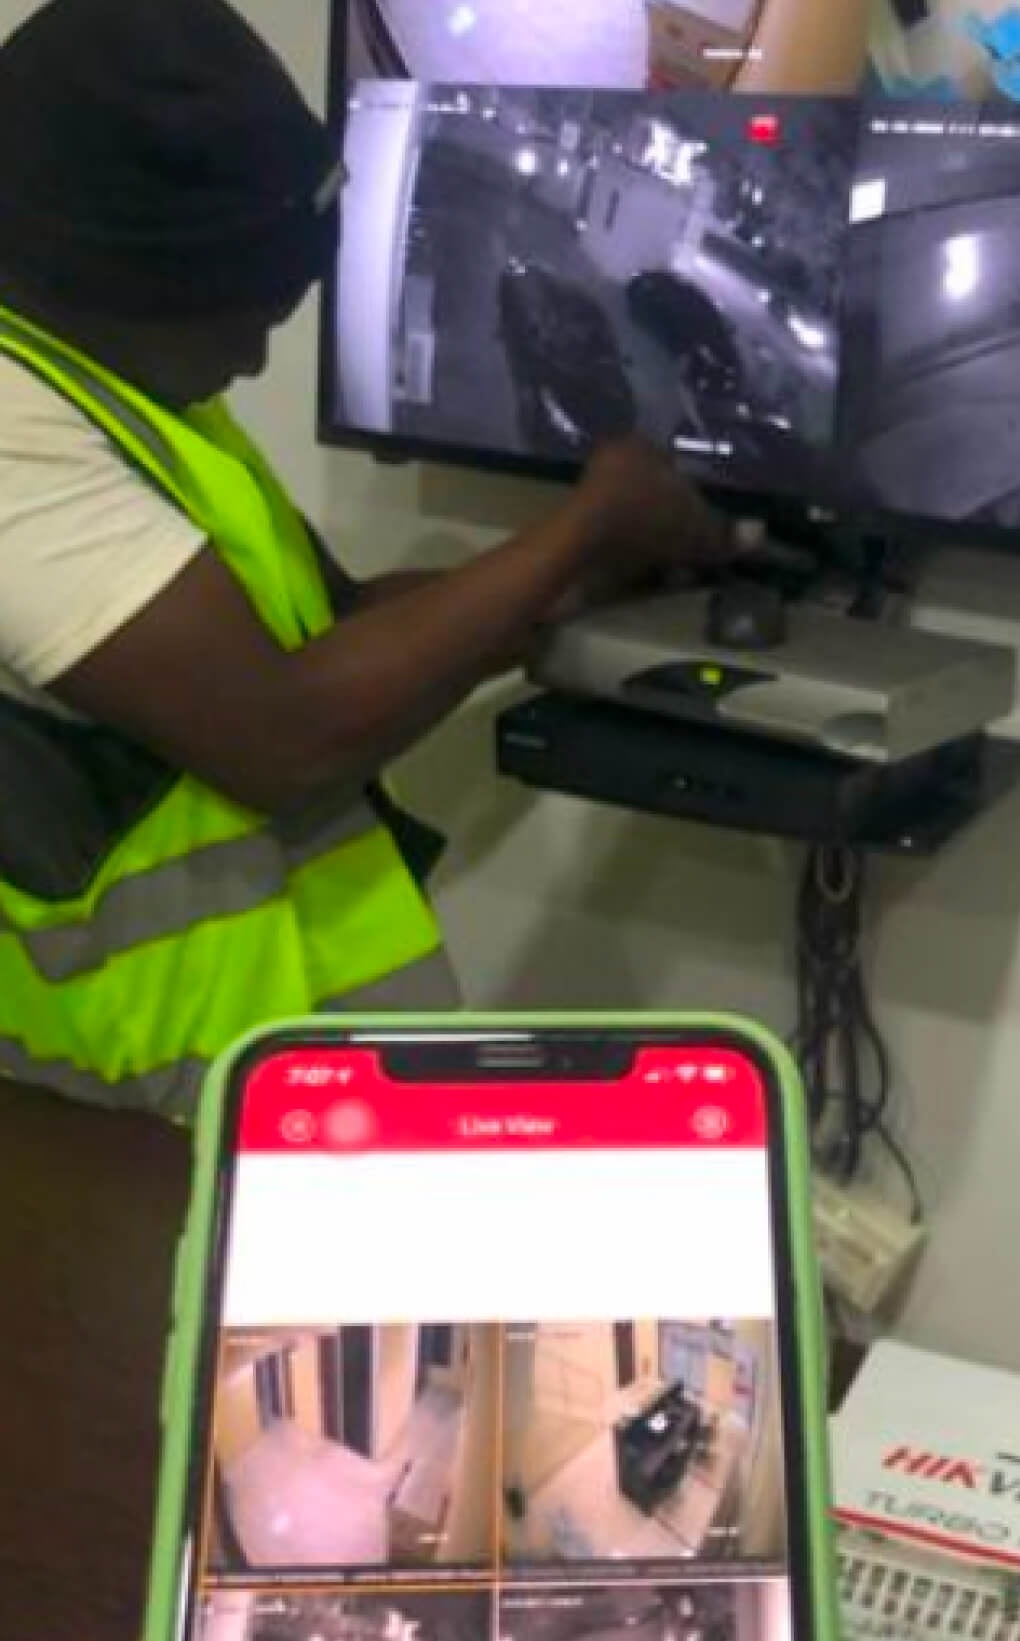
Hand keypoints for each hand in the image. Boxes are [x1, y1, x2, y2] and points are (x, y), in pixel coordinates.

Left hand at [569, 437, 760, 578]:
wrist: (581, 546)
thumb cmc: (645, 519)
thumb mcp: (696, 529)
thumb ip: (725, 533)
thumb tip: (759, 533)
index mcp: (639, 446)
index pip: (676, 466)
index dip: (695, 497)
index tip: (705, 524)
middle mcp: (610, 462)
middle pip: (655, 495)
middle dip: (675, 525)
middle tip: (693, 552)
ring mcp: (587, 493)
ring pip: (635, 520)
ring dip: (655, 545)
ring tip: (674, 570)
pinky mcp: (573, 526)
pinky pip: (615, 540)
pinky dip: (632, 556)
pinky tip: (646, 575)